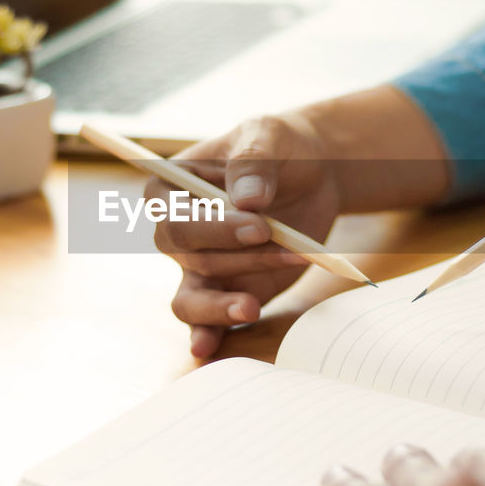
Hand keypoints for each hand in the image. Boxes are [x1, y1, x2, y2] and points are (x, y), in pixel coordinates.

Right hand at [149, 113, 342, 357]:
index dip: (211, 225)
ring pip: (189, 299)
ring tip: (251, 308)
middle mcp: (176, 233)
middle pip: (184, 255)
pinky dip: (208, 335)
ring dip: (220, 306)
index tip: (257, 223)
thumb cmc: (280, 148)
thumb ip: (255, 161)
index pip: (172, 214)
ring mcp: (200, 267)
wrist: (313, 175)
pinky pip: (209, 322)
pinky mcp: (227, 292)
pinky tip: (210, 349)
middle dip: (231, 255)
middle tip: (275, 240)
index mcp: (171, 188)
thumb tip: (248, 200)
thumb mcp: (269, 137)